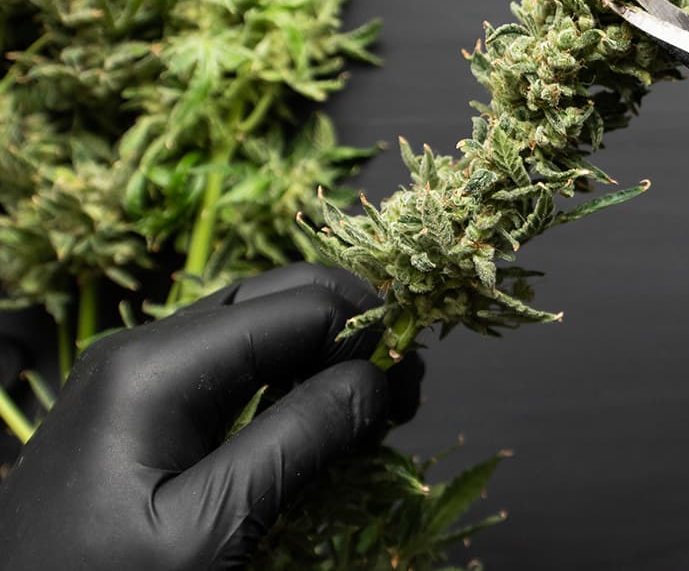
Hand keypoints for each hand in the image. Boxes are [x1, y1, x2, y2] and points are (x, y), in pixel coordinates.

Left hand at [0, 262, 422, 569]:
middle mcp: (144, 350)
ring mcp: (137, 377)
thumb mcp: (208, 529)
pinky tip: (318, 418)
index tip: (411, 390)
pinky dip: (286, 380)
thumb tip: (376, 379)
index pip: (296, 309)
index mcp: (155, 365)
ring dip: (323, 355)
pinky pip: (229, 369)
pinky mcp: (139, 411)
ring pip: (257, 329)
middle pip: (275, 299)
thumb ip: (297, 443)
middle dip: (350, 332)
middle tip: (403, 394)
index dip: (365, 335)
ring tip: (374, 407)